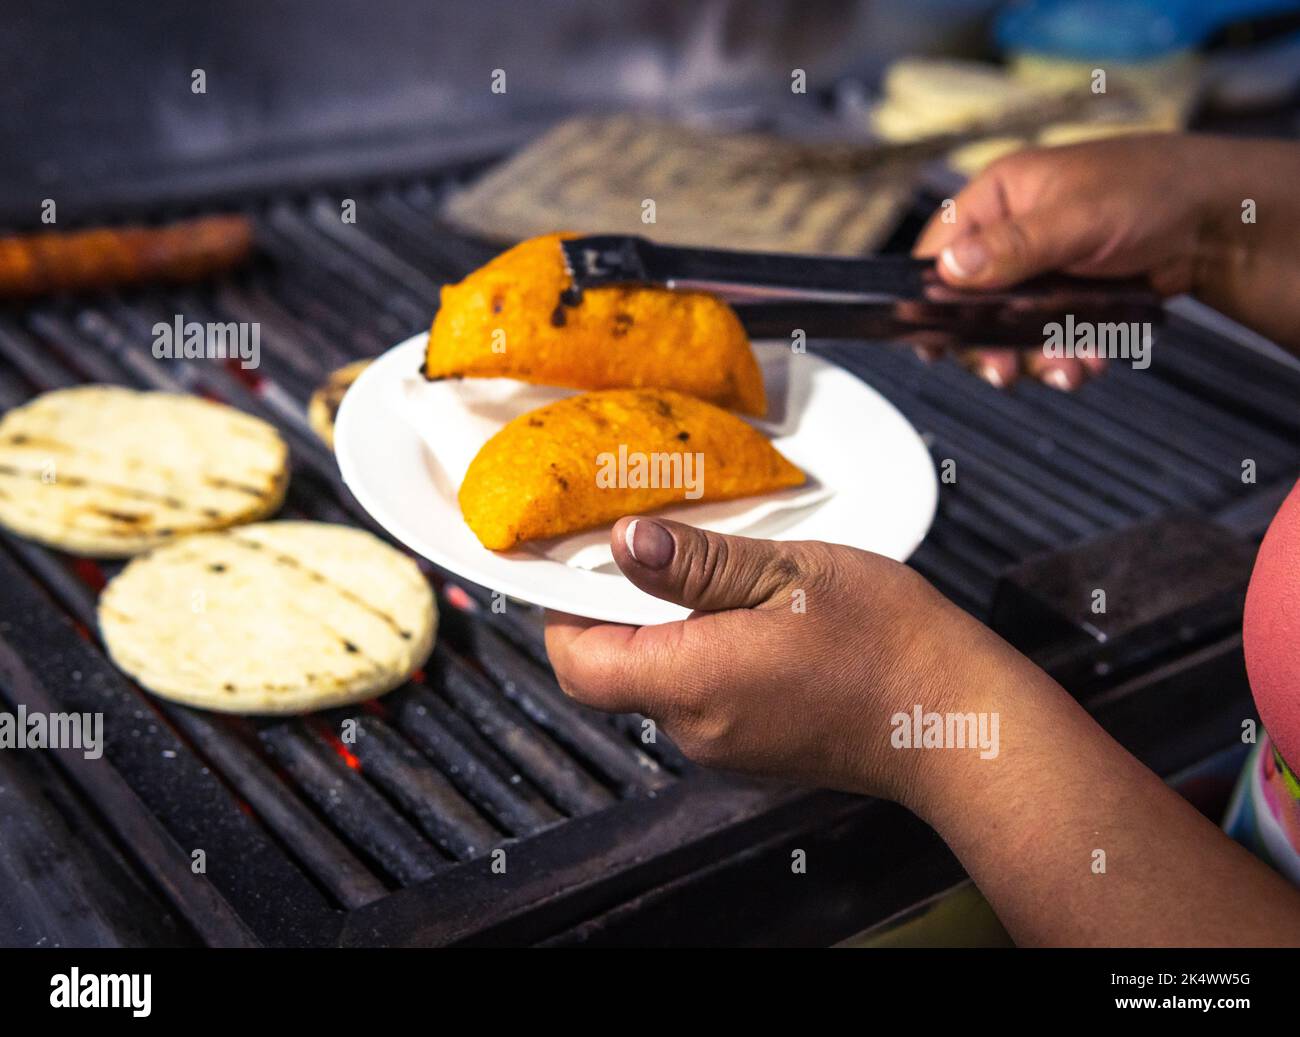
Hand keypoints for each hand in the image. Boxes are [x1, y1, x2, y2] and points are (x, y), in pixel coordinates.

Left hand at [545, 515, 1042, 809]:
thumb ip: (695, 563)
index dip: (561, 610)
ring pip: (659, 681)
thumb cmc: (887, 643)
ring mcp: (728, 746)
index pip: (577, 661)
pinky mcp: (757, 748)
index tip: (578, 559)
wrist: (959, 724)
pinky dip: (701, 651)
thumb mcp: (787, 574)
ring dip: (664, 627)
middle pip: (613, 671)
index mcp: (691, 683)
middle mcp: (697, 728)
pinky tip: (748, 612)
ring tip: (709, 570)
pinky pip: (701, 697)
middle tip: (648, 546)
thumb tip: (624, 542)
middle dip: (615, 609)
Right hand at [913, 133, 1299, 387]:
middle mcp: (1009, 236)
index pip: (939, 250)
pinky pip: (1045, 340)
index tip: (934, 340)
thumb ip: (1014, 245)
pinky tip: (1087, 359)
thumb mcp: (1078, 215)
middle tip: (1004, 370)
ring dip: (1033, 358)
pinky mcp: (1063, 302)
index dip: (929, 297)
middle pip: (968, 304)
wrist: (1218, 221)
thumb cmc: (1154, 189)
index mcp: (998, 198)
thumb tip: (951, 269)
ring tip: (1067, 368)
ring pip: (1008, 331)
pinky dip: (1063, 356)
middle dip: (990, 343)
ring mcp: (1036, 273)